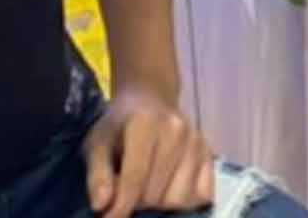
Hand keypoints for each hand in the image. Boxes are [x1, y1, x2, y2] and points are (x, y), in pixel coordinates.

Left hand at [82, 88, 215, 217]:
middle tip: (127, 192)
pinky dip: (184, 200)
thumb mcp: (97, 144)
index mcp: (145, 123)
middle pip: (155, 194)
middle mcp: (177, 130)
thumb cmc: (119, 125)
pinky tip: (169, 188)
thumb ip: (97, 175)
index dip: (119, 206)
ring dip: (159, 203)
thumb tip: (101, 205)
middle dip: (137, 202)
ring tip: (147, 188)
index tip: (109, 217)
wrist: (149, 100)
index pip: (134, 179)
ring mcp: (197, 142)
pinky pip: (202, 195)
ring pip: (179, 199)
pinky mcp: (210, 154)